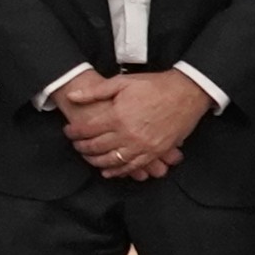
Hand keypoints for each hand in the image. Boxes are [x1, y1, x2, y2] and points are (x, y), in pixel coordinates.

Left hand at [59, 70, 204, 179]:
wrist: (186, 93)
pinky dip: (118, 171)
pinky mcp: (155, 152)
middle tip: (75, 144)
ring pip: (112, 161)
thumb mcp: (123, 82)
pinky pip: (132, 167)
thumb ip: (95, 91)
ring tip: (88, 157)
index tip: (68, 131)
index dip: (74, 132)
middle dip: (82, 147)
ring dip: (96, 161)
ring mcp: (142, 146)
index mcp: (118, 116)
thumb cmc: (154, 85)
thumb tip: (72, 95)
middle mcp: (128, 134)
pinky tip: (109, 171)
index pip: (87, 129)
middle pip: (97, 147)